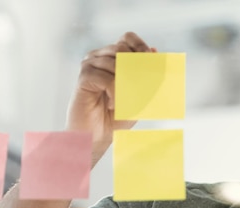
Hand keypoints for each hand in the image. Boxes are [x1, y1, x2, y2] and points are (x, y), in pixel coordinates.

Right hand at [66, 31, 154, 166]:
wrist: (96, 137)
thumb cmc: (115, 118)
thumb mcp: (138, 96)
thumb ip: (145, 75)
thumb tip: (154, 51)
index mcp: (111, 57)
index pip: (127, 39)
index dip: (140, 46)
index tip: (152, 61)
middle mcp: (98, 56)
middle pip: (122, 49)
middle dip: (136, 69)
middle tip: (138, 90)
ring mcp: (89, 65)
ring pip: (116, 63)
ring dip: (126, 86)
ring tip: (122, 103)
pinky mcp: (84, 77)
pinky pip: (108, 79)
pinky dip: (116, 94)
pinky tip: (113, 105)